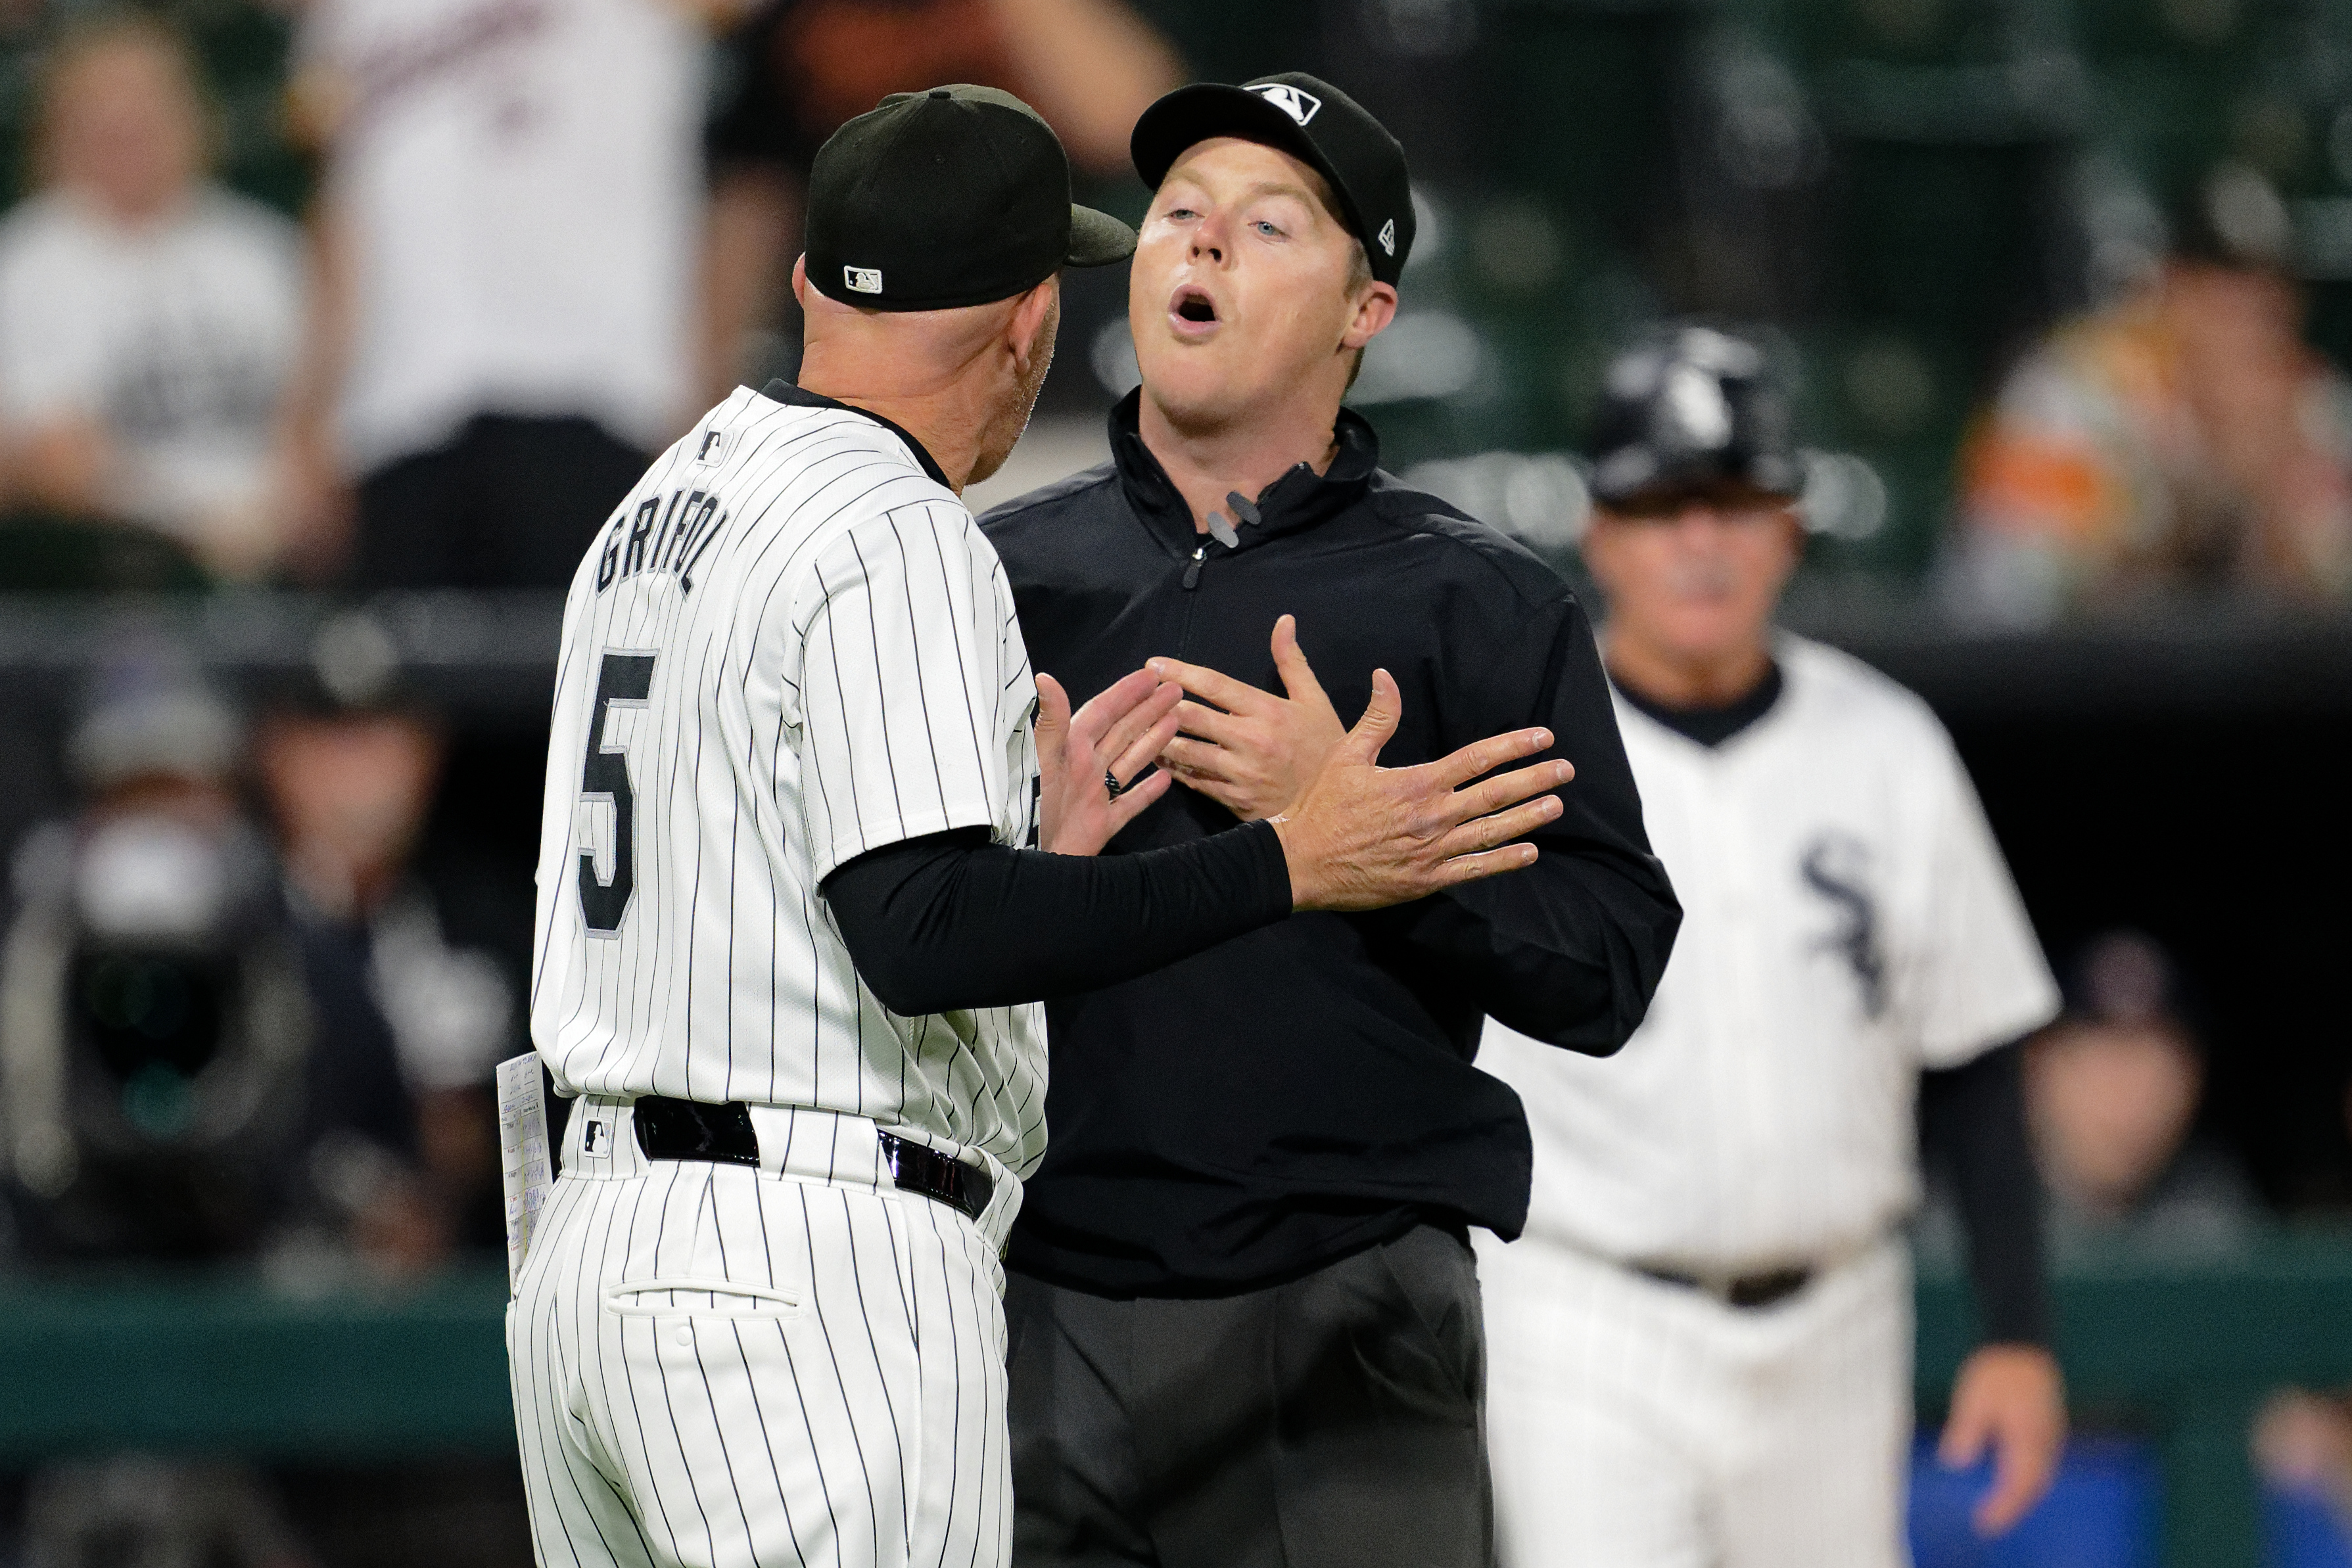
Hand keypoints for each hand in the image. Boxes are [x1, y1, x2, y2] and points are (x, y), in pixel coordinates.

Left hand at [1034, 669, 1182, 856]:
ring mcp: (1095, 795)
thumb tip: (1046, 678)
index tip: (1151, 675)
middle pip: (1123, 731)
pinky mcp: (1101, 824)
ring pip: (1131, 761)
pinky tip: (1166, 778)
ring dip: (1153, 740)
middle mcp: (1085, 767)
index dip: (1127, 692)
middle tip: (1175, 691)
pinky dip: (1148, 791)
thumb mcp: (1038, 759)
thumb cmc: (1026, 808)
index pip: (1104, 711)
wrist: (1023, 858)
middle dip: (1148, 710)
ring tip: (1176, 719)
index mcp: (1071, 748)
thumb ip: (1049, 720)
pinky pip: (1130, 804)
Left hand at [1147, 614, 1345, 821]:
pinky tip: (1159, 757)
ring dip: (1159, 737)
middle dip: (1160, 704)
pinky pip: (1195, 781)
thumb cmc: (1324, 747)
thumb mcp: (1313, 700)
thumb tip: (1283, 621)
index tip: (1153, 664)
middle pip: (1192, 717)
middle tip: (1137, 694)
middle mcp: (1252, 740)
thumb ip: (1291, 661)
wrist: (1334, 806)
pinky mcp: (1235, 801)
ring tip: (1139, 725)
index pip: (1215, 685)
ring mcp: (1241, 773)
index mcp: (1268, 711)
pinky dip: (1174, 768)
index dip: (1180, 672)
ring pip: (1187, 751)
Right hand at [1270, 668, 1568, 910]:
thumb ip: (1376, 718)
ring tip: (1556, 805)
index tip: (1543, 737)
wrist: (1302, 862)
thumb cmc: (1322, 807)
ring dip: (1528, 817)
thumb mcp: (1346, 755)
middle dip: (1535, 780)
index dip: (1514, 746)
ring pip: (1492, 831)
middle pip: (1495, 794)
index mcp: (1416, 782)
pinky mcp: (1426, 880)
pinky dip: (1504, 861)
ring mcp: (1432, 851)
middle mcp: (1432, 816)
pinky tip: (1529, 853)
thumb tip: (1385, 676)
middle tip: (1566, 770)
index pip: (1477, 759)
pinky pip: (1474, 870)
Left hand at [1940, 1343, 2066, 1535]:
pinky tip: (2012, 1481)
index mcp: (2027, 1438)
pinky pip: (2043, 1464)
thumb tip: (1954, 1463)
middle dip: (2013, 1509)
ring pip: (2041, 1477)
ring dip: (2022, 1496)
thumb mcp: (1972, 1399)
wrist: (2022, 1342)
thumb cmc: (1996, 1369)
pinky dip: (2029, 1479)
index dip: (2003, 1508)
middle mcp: (2046, 1442)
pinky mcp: (2051, 1429)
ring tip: (1998, 1509)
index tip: (1984, 1523)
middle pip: (2034, 1487)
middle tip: (1988, 1523)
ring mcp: (2052, 1436)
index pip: (2019, 1485)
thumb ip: (1966, 1431)